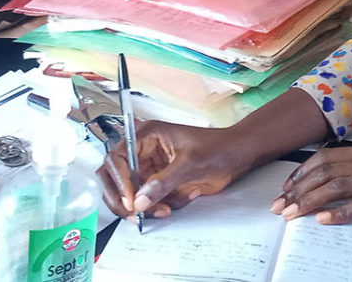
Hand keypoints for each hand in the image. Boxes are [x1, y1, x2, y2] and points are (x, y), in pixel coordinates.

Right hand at [97, 121, 249, 220]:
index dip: (119, 182)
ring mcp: (150, 169)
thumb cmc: (217, 148)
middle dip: (124, 199)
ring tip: (168, 208)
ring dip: (146, 207)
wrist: (237, 156)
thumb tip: (139, 201)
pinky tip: (187, 195)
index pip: (117, 159)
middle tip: (136, 215)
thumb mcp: (189, 164)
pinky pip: (149, 202)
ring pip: (131, 195)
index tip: (130, 201)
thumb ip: (163, 183)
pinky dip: (162, 206)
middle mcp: (143, 152)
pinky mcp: (159, 184)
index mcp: (146, 136)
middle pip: (114, 178)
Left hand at [272, 144, 351, 224]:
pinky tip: (324, 220)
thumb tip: (340, 174)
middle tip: (279, 206)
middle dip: (297, 189)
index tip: (285, 188)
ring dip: (310, 201)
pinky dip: (341, 212)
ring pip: (337, 187)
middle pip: (324, 172)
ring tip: (292, 214)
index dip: (300, 173)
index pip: (324, 158)